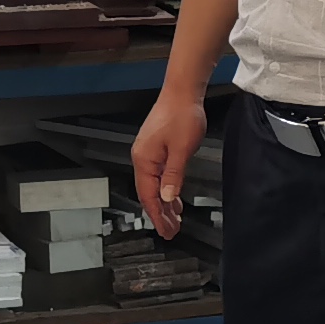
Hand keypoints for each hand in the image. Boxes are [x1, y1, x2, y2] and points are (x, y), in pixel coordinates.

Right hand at [131, 91, 207, 240]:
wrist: (182, 92)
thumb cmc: (182, 115)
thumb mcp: (182, 149)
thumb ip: (174, 175)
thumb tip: (168, 198)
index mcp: (144, 160)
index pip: (148, 195)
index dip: (157, 215)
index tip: (166, 231)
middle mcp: (142, 158)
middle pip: (149, 193)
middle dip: (160, 214)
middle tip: (172, 232)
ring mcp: (148, 154)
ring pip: (155, 186)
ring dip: (165, 204)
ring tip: (175, 220)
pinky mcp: (156, 149)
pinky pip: (159, 176)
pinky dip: (167, 190)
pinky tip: (176, 199)